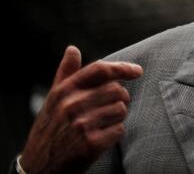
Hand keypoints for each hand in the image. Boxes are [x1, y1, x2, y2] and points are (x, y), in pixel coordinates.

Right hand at [20, 46, 142, 173]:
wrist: (38, 169)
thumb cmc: (50, 130)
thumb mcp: (52, 101)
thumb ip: (65, 74)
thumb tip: (73, 49)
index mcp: (64, 91)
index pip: (100, 70)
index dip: (122, 67)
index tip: (137, 71)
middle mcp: (71, 105)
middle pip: (117, 90)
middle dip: (119, 99)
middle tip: (108, 110)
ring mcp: (81, 124)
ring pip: (121, 109)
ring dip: (117, 118)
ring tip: (101, 125)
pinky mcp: (90, 144)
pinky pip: (120, 130)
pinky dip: (115, 134)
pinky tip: (101, 138)